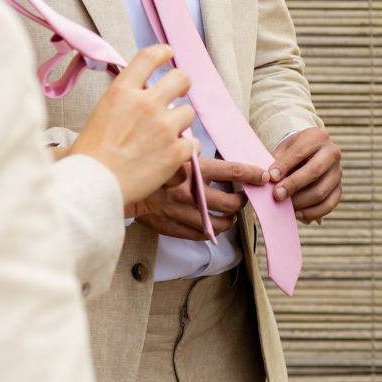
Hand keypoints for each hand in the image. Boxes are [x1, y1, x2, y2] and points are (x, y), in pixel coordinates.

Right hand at [69, 45, 198, 205]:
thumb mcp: (100, 114)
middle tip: (179, 92)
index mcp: (122, 91)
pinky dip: (186, 150)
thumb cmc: (89, 155)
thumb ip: (124, 101)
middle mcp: (146, 103)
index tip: (167, 52)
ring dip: (181, 122)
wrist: (94, 184)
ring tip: (168, 135)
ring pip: (188, 112)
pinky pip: (193, 143)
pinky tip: (175, 155)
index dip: (162, 52)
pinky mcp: (175, 151)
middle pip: (180, 77)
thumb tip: (141, 97)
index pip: (149, 57)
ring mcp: (164, 126)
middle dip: (182, 84)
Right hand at [134, 157, 267, 240]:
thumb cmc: (143, 163)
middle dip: (244, 200)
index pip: (233, 171)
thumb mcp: (166, 150)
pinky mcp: (176, 228)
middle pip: (232, 203)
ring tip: (231, 212)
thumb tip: (200, 146)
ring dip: (231, 218)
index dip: (253, 174)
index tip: (264, 175)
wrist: (117, 186)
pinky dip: (213, 230)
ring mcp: (185, 214)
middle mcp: (193, 194)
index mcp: (193, 171)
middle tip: (245, 196)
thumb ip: (187, 150)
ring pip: (221, 223)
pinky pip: (203, 235)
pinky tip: (213, 223)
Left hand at [270, 126, 342, 222]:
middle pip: (314, 172)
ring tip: (285, 205)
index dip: (284, 166)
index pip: (300, 153)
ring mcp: (338, 172)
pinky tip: (297, 214)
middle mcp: (332, 153)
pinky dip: (311, 212)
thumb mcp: (284, 149)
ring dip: (300, 201)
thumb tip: (271, 180)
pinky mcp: (339, 189)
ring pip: (321, 191)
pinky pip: (328, 205)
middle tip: (277, 195)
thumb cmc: (291, 152)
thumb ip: (279, 162)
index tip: (271, 177)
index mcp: (318, 137)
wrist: (307, 154)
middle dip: (293, 185)